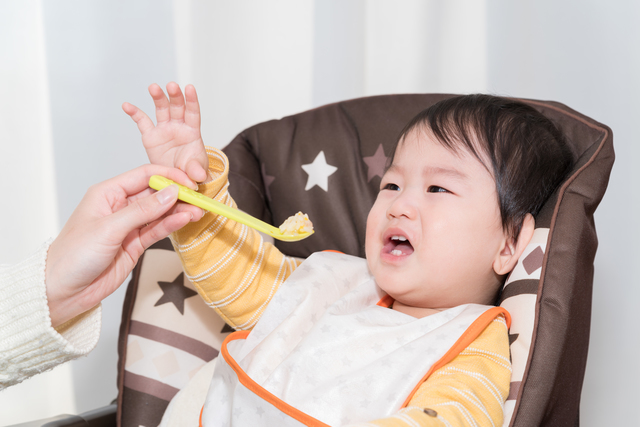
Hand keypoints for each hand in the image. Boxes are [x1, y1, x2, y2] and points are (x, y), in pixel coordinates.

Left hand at [45, 165, 202, 327]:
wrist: (63, 291)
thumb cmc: (73, 255)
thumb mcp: (109, 229)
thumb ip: (142, 211)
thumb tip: (170, 193)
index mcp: (107, 193)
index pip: (144, 176)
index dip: (168, 176)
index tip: (188, 182)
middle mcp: (119, 206)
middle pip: (156, 193)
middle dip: (178, 195)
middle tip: (198, 199)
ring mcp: (129, 226)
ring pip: (160, 213)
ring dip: (179, 211)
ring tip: (197, 211)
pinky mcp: (135, 244)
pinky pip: (157, 230)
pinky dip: (172, 225)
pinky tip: (184, 221)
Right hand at [122, 82, 208, 182]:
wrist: (177, 178)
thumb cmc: (191, 170)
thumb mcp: (196, 171)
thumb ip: (196, 170)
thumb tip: (198, 176)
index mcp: (192, 132)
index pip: (193, 113)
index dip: (192, 100)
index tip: (190, 88)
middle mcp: (178, 127)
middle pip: (177, 107)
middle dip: (175, 96)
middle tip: (172, 85)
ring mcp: (164, 130)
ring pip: (162, 110)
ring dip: (158, 97)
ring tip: (154, 87)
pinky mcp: (151, 136)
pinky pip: (142, 122)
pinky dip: (134, 113)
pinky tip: (127, 105)